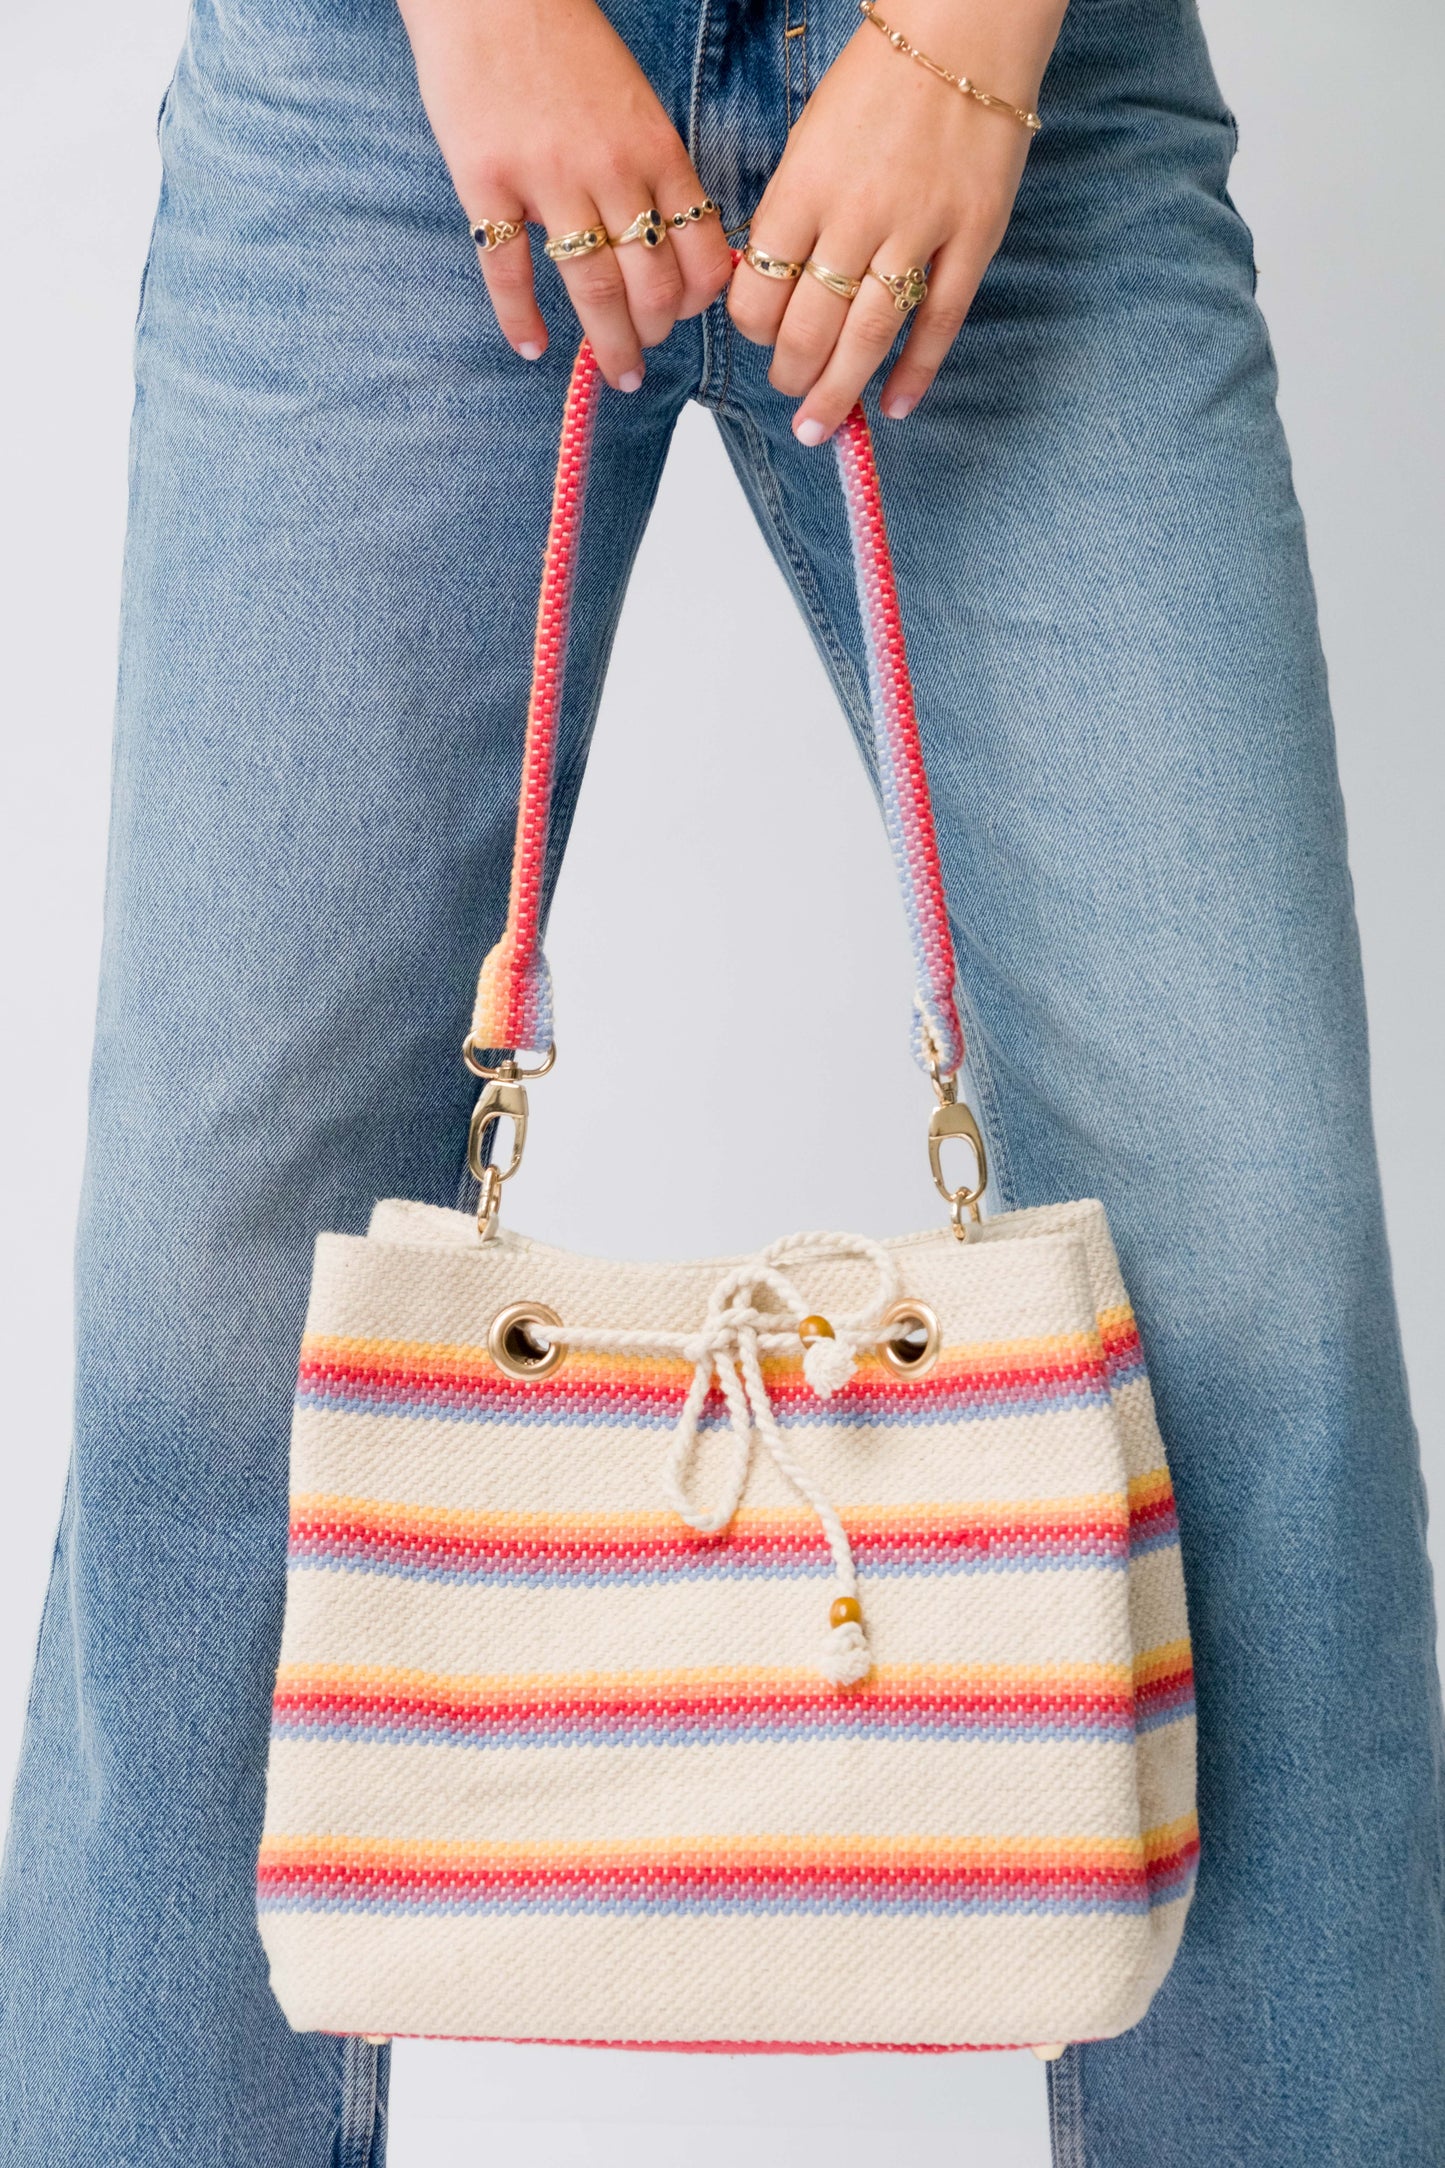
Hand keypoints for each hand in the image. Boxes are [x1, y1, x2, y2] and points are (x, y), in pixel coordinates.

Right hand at [398, 0, 731, 388]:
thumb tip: (671, 235)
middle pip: (651, 282)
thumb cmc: (563, 42)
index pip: (699, 250)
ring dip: (608, 343)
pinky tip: (532, 347)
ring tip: (616, 374)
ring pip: (593, 286)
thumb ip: (651, 166)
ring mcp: (547, 178)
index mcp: (654, 148)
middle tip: (644, 354)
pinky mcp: (486, 181)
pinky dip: (520, 318)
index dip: (698, 300)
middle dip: (654, 333)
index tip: (683, 317)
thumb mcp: (633, 100)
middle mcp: (610, 169)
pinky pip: (508, 270)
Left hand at [729, 0, 1066, 439]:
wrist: (965, 31)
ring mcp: (919, 229)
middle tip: (790, 391)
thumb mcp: (811, 139)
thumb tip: (773, 283)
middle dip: (791, 373)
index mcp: (804, 187)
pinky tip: (895, 405)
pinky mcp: (973, 236)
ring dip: (840, 390)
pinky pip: (940, 320)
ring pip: (869, 336)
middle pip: (810, 326)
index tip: (759, 336)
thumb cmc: (878, 83)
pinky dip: (916, 371)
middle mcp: (857, 214)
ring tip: (821, 424)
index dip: (752, 328)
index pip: (760, 288)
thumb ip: (792, 211)